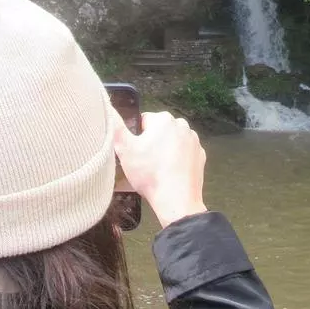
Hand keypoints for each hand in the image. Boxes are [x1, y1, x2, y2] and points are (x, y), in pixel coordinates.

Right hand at [111, 109, 206, 229]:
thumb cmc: (150, 173)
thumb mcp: (125, 149)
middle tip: (144, 163)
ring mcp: (193, 141)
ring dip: (165, 151)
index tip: (135, 152)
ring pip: (172, 142)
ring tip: (157, 170)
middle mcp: (182, 125)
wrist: (176, 199)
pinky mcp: (200, 156)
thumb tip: (109, 109)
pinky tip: (170, 174)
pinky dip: (177, 161)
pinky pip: (184, 154)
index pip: (143, 121)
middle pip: (159, 131)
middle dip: (152, 143)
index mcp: (163, 119)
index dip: (136, 137)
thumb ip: (116, 126)